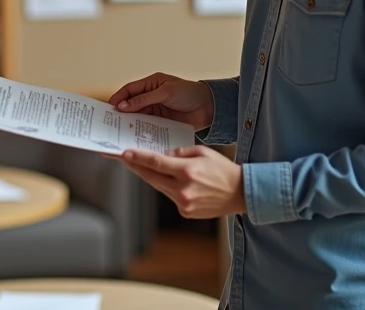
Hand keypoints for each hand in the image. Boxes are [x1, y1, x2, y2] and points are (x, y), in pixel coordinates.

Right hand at [107, 72, 214, 131]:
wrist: (211, 108)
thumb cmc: (190, 93)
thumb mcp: (166, 93)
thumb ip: (144, 99)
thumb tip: (123, 106)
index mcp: (151, 84)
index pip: (129, 90)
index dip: (118, 98)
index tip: (109, 108)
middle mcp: (151, 97)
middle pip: (131, 105)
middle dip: (121, 113)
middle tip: (110, 123)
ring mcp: (156, 111)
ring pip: (138, 118)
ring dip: (130, 124)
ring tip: (119, 133)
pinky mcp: (162, 124)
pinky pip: (148, 128)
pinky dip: (141, 132)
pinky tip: (135, 138)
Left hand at [120, 145, 244, 218]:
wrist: (241, 194)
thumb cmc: (223, 170)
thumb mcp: (202, 152)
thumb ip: (179, 153)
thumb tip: (162, 156)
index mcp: (187, 171)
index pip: (155, 163)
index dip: (137, 158)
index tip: (124, 154)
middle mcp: (183, 189)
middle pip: (151, 177)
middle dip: (136, 167)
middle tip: (123, 158)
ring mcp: (184, 203)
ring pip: (159, 187)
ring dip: (150, 176)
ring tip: (141, 166)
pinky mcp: (185, 212)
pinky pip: (169, 196)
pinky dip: (167, 187)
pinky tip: (169, 180)